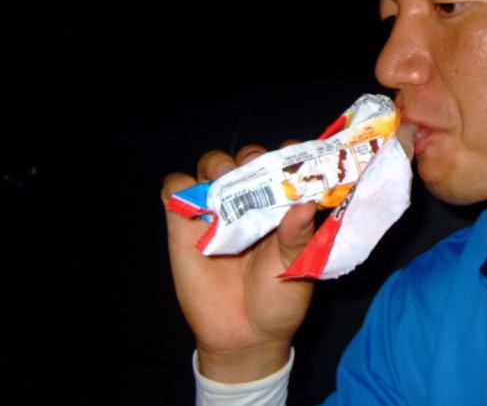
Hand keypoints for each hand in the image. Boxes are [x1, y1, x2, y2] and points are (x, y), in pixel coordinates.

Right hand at [162, 143, 315, 382]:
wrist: (245, 337)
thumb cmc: (279, 299)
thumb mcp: (297, 268)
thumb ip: (298, 237)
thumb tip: (306, 205)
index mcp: (284, 204)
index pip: (287, 165)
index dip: (292, 155)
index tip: (297, 156)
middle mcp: (252, 201)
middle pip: (248, 158)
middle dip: (252, 157)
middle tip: (257, 171)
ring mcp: (217, 210)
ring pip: (211, 166)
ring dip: (218, 165)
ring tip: (225, 180)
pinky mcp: (184, 225)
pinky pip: (174, 190)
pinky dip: (179, 185)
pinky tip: (194, 202)